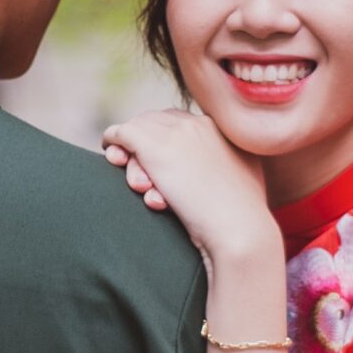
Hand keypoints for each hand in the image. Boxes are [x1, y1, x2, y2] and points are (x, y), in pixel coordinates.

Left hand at [102, 109, 276, 262]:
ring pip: (140, 131)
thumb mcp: (243, 180)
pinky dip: (113, 140)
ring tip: (133, 177)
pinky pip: (123, 133)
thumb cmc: (242, 220)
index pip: (184, 123)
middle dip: (146, 142)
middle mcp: (200, 124)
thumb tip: (212, 173)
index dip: (166, 139)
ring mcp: (176, 133)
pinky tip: (109, 150)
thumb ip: (228, 167)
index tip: (160, 160)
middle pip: (159, 123)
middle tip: (140, 171)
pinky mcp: (155, 147)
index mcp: (223, 130)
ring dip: (131, 153)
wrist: (238, 229)